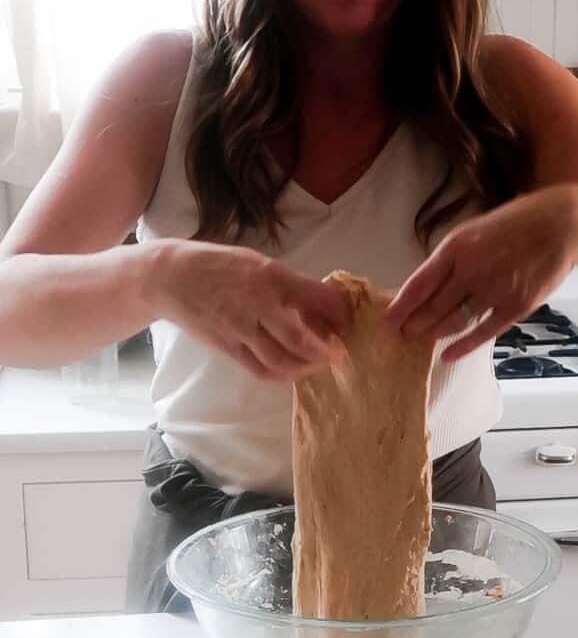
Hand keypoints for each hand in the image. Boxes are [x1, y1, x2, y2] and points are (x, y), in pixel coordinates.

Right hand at [149, 239, 350, 382]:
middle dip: (326, 351)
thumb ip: (287, 284)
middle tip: (338, 354)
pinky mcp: (226, 347)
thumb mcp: (256, 262)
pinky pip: (260, 370)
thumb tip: (319, 306)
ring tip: (317, 364)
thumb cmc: (218, 265)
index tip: (348, 324)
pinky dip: (282, 375)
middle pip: (301, 339)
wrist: (169, 277)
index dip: (340, 314)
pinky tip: (292, 371)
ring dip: (306, 368)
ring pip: (282, 361)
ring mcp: (240, 328)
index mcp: (270, 275)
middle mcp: (257, 302)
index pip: (317, 297)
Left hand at [384, 186, 577, 361]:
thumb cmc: (515, 224)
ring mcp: (494, 290)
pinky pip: (483, 333)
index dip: (401, 306)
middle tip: (401, 335)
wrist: (562, 225)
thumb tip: (427, 285)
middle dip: (414, 324)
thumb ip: (452, 257)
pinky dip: (463, 347)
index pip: (419, 283)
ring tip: (420, 340)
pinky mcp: (516, 306)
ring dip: (434, 334)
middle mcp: (472, 269)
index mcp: (457, 247)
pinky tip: (448, 355)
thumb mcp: (474, 230)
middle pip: (433, 306)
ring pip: (455, 321)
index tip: (386, 321)